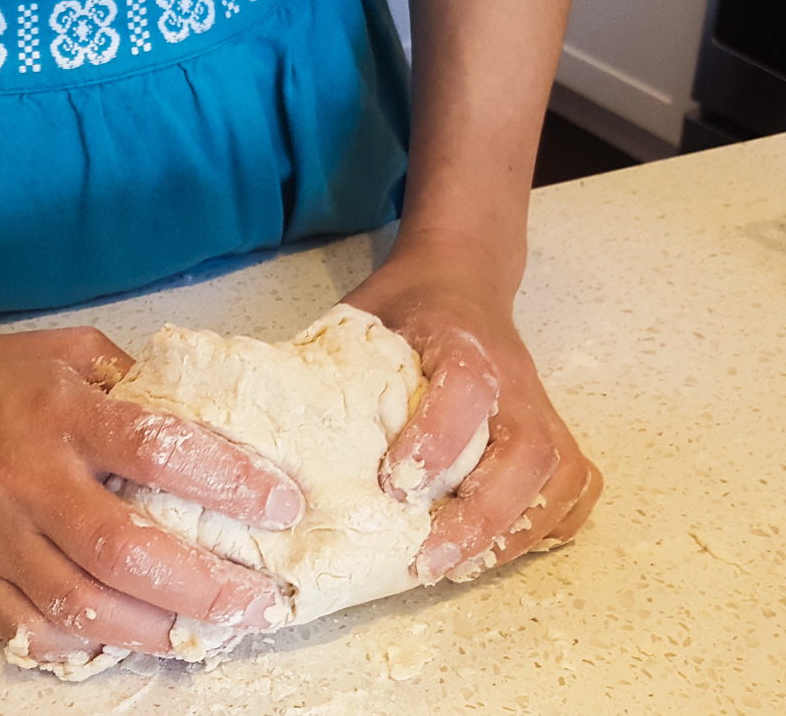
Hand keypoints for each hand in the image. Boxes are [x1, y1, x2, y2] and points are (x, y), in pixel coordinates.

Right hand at [0, 324, 303, 662]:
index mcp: (62, 414)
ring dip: (157, 630)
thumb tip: (204, 414)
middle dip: (204, 584)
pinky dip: (82, 643)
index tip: (282, 504)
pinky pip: (27, 628)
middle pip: (126, 550)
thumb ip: (134, 381)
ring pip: (82, 604)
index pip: (158, 449)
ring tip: (213, 636)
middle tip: (261, 601)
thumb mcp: (68, 353)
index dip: (228, 480)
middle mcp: (30, 480)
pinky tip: (128, 641)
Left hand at [343, 230, 601, 581]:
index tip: (395, 486)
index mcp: (460, 341)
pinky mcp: (555, 428)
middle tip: (426, 558)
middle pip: (526, 451)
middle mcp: (513, 376)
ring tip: (457, 567)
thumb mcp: (357, 319)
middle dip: (482, 515)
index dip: (437, 439)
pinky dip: (552, 523)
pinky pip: (577, 483)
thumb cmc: (406, 305)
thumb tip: (268, 424)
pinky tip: (506, 547)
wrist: (464, 277)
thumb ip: (325, 365)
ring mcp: (540, 405)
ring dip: (515, 531)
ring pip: (558, 474)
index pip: (465, 389)